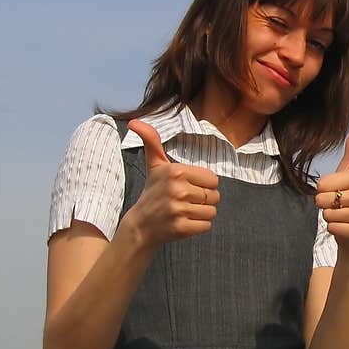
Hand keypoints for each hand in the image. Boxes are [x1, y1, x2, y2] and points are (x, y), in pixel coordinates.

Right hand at [121, 119, 220, 249]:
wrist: (141, 225)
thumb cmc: (153, 192)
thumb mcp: (154, 165)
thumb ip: (152, 141)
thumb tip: (134, 121)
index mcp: (176, 171)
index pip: (213, 179)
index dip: (203, 185)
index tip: (188, 187)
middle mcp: (178, 189)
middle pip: (215, 196)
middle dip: (204, 200)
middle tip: (185, 201)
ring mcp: (178, 210)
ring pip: (212, 212)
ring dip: (202, 214)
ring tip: (185, 212)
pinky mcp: (181, 228)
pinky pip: (207, 226)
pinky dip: (199, 226)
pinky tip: (184, 222)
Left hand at [315, 123, 348, 255]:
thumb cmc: (346, 198)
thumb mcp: (347, 172)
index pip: (322, 184)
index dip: (320, 191)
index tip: (331, 192)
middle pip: (324, 199)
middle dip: (323, 205)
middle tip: (334, 206)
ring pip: (329, 215)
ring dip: (328, 218)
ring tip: (338, 216)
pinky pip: (335, 228)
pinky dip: (333, 229)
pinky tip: (341, 227)